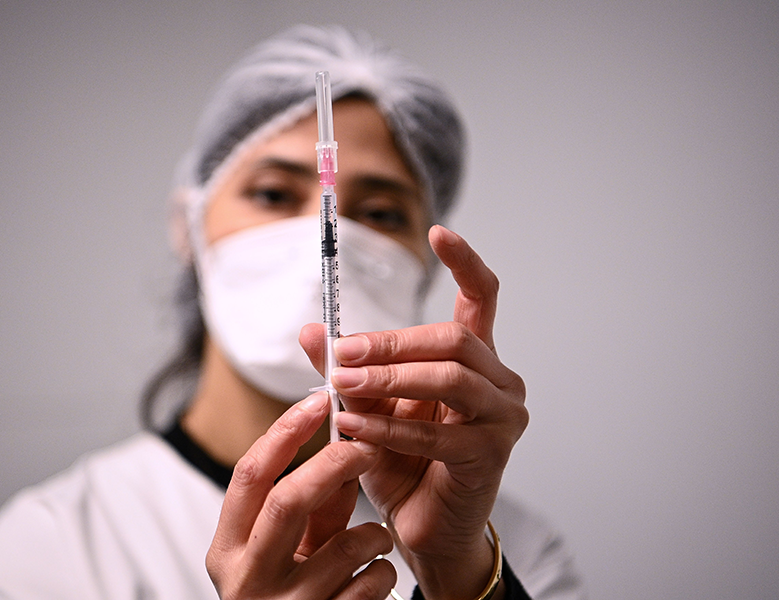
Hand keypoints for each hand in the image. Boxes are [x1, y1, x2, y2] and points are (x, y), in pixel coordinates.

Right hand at [207, 393, 397, 599]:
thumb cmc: (290, 592)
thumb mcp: (289, 548)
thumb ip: (312, 502)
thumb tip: (345, 441)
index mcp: (228, 548)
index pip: (250, 474)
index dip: (285, 431)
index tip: (318, 401)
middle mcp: (246, 578)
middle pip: (289, 498)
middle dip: (334, 464)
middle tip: (365, 446)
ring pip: (349, 544)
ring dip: (375, 533)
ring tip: (377, 540)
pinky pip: (373, 583)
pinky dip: (384, 571)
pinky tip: (375, 576)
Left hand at [300, 225, 527, 599]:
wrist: (424, 527)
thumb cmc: (402, 464)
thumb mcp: (368, 408)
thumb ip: (347, 370)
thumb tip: (312, 330)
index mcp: (473, 360)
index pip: (481, 298)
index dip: (464, 262)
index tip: (440, 232)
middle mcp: (498, 382)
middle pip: (452, 338)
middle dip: (393, 343)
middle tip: (345, 355)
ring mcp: (502, 418)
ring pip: (450, 378)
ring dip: (391, 380)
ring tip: (345, 386)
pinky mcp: (492, 455)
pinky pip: (439, 434)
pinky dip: (391, 429)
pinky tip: (354, 428)